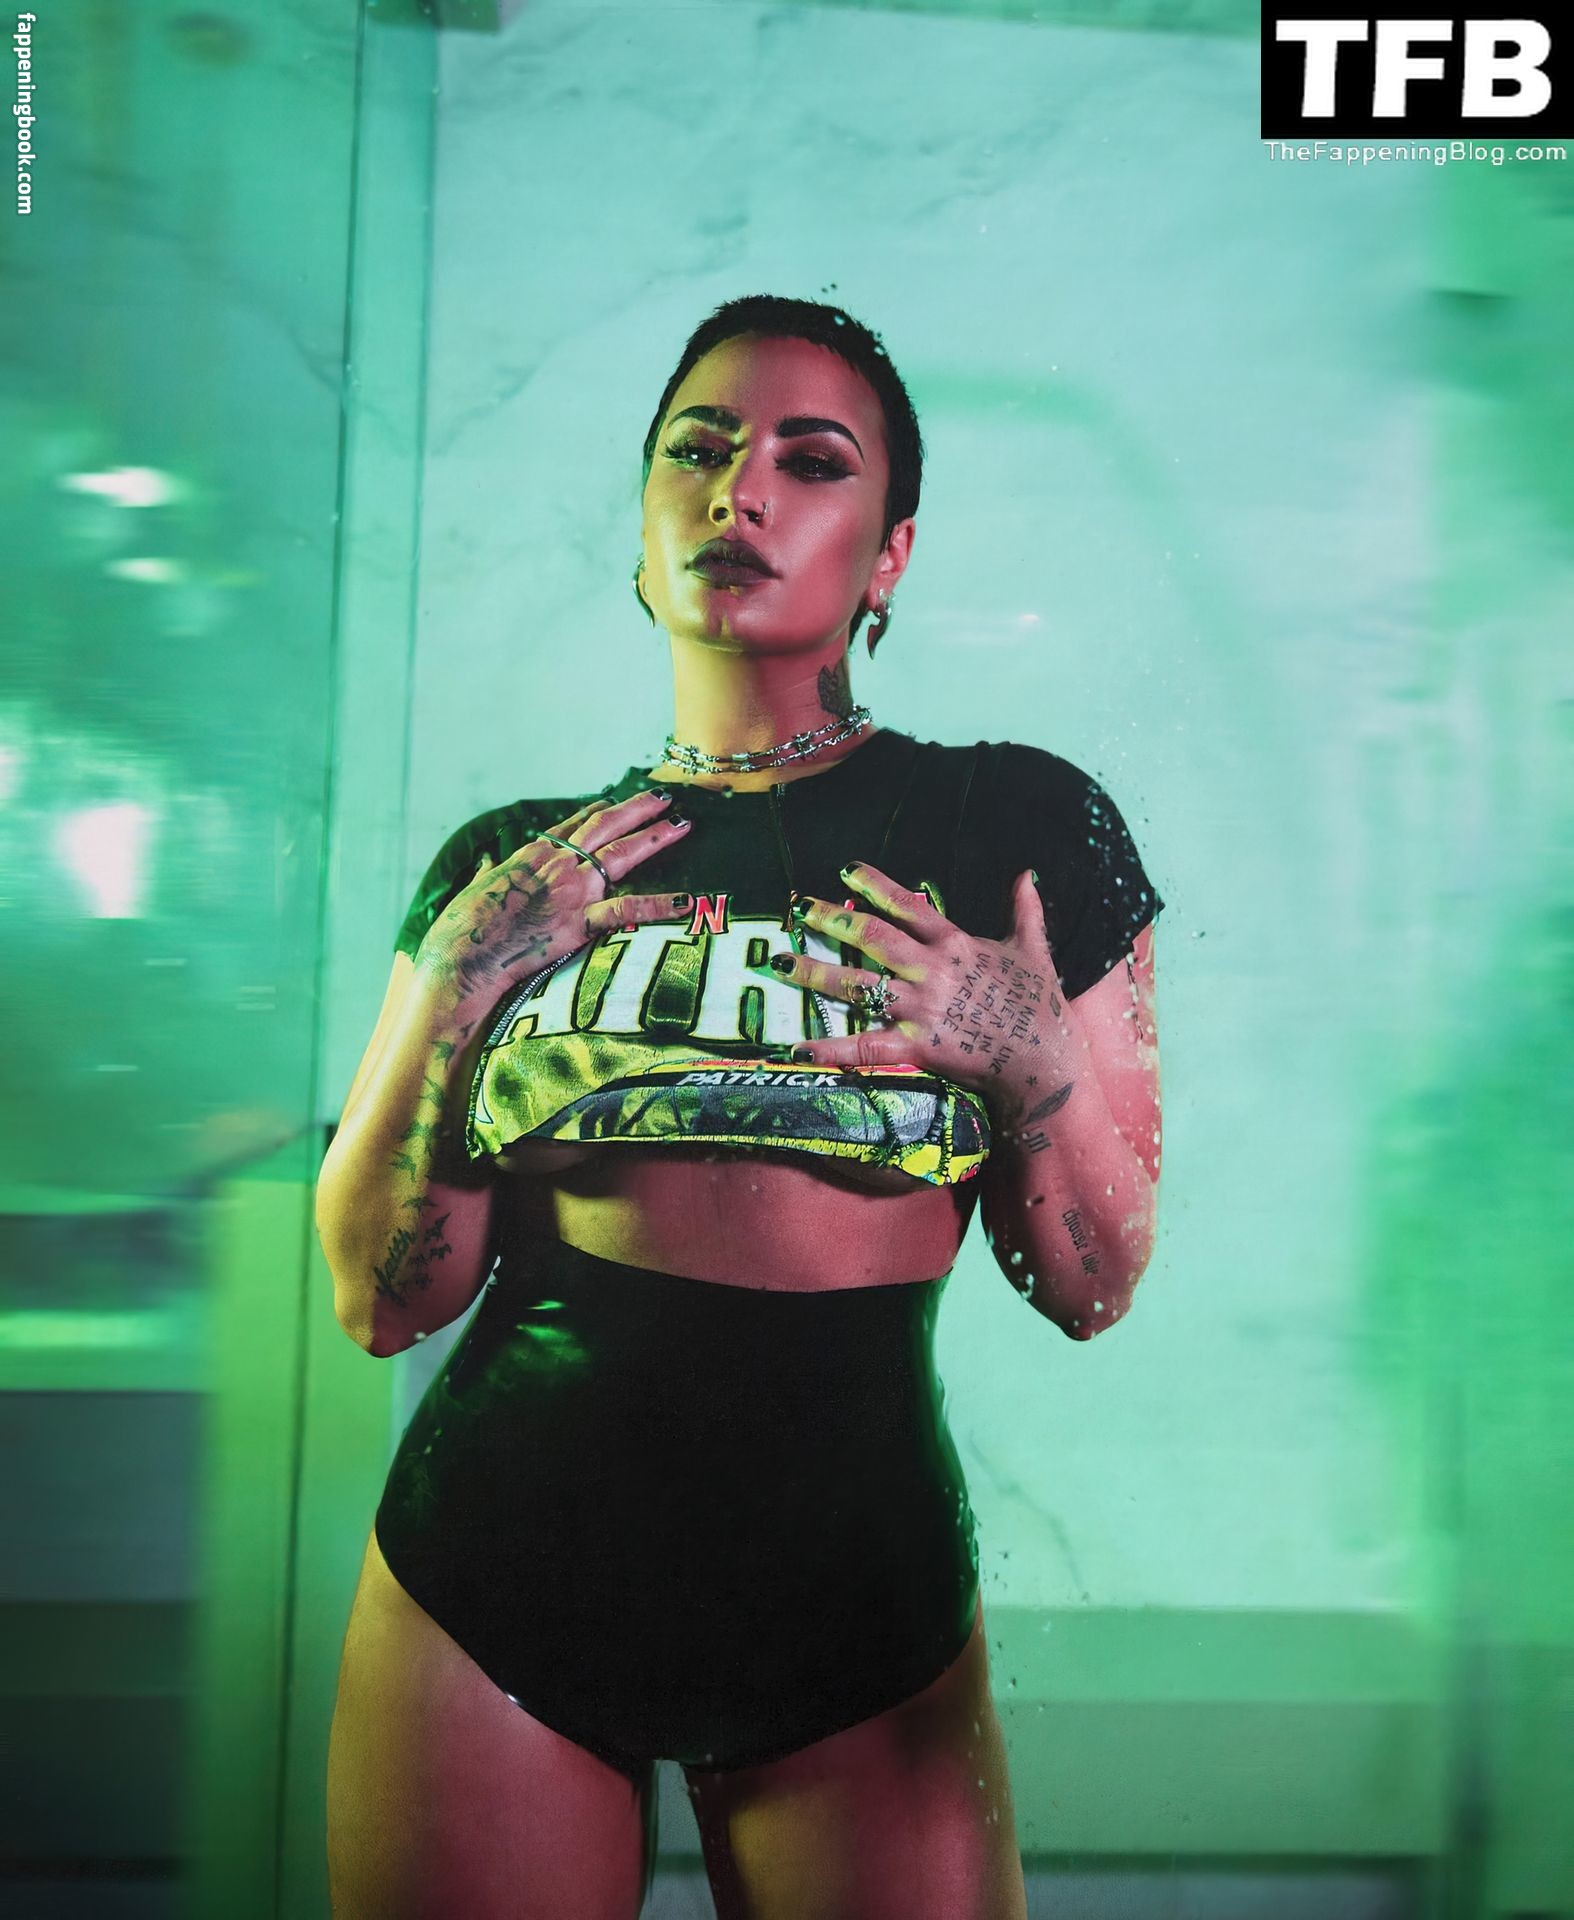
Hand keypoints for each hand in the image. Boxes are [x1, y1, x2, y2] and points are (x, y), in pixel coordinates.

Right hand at [416, 789, 693, 1010]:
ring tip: (683, 824)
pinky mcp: (579, 922)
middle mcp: (556, 864)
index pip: (571, 826)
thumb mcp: (473, 889)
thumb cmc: (463, 928)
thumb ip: (486, 873)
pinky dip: (658, 905)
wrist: (463, 957)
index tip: (615, 800)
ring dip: (655, 837)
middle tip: (665, 796)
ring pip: (622, 854)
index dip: (596, 811)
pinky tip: (687, 901)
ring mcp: (572, 890)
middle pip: (605, 826)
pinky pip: (627, 911)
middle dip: (637, 809)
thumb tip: (485, 863)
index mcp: (530, 855)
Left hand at [757, 862, 1073, 1116]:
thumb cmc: (1041, 1005)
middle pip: (872, 939)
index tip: (846, 870)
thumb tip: (1026, 875)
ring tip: (778, 962)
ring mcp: (921, 1009)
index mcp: (956, 944)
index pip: (908, 906)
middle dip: (832, 920)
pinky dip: (830, 1049)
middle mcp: (932, 971)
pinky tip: (797, 1048)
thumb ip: (1025, 911)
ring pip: (858, 987)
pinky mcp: (916, 1048)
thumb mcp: (1033, 949)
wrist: (1044, 1061)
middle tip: (799, 907)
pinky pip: (865, 1047)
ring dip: (815, 973)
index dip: (876, 886)